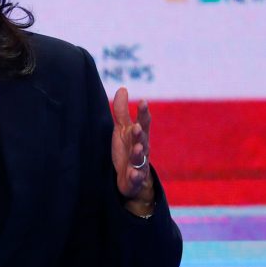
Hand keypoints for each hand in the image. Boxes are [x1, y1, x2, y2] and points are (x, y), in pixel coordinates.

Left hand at [111, 88, 154, 212]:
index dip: (143, 113)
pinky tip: (133, 174)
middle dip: (140, 134)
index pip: (143, 123)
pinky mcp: (134, 179)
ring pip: (140, 158)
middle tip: (136, 127)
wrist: (132, 178)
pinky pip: (135, 178)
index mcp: (138, 136)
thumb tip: (123, 88)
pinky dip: (135, 176)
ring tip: (137, 148)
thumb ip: (122, 111)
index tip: (143, 101)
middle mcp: (141, 148)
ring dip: (139, 153)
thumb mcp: (123, 130)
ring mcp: (139, 164)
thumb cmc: (127, 149)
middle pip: (142, 140)